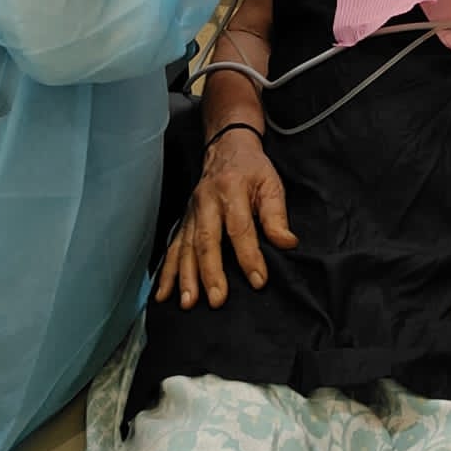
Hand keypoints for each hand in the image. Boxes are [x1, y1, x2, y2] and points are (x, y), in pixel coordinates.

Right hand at [156, 128, 296, 309]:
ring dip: (186, 277)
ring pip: (186, 247)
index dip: (250, 255)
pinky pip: (173, 247)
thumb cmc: (252, 169)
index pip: (240, 227)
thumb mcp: (271, 183)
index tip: (258, 280)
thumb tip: (287, 243)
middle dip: (211, 272)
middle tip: (218, 300)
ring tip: (188, 303)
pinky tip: (164, 293)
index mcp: (231, 189)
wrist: (227, 147)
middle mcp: (207, 201)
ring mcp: (192, 212)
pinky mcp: (184, 220)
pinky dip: (167, 271)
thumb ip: (277, 215)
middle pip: (207, 240)